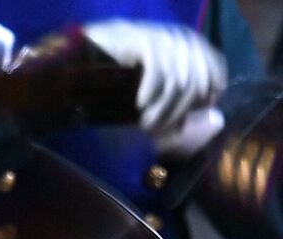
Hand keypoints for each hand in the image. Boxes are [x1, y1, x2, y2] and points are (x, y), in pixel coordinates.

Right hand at [83, 19, 225, 147]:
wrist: (91, 50)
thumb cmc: (122, 75)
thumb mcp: (155, 92)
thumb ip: (179, 104)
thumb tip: (205, 122)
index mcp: (192, 45)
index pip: (216, 71)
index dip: (206, 97)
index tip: (185, 119)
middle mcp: (183, 39)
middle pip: (196, 83)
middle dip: (177, 113)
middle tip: (156, 131)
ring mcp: (166, 39)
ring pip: (178, 83)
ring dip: (162, 110)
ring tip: (145, 125)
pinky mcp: (147, 41)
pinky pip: (159, 73)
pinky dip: (151, 93)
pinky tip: (140, 105)